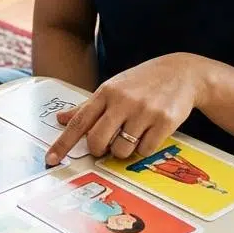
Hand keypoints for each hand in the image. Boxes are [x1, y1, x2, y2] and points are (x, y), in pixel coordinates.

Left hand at [45, 53, 206, 164]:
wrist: (182, 73)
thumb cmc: (142, 83)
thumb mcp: (113, 88)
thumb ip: (87, 107)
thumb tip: (60, 119)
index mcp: (105, 93)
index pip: (78, 122)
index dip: (63, 143)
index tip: (51, 159)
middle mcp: (122, 101)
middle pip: (97, 140)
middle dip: (98, 150)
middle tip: (106, 146)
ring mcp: (144, 111)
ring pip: (121, 150)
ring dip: (123, 150)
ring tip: (132, 134)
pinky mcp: (164, 121)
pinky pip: (144, 150)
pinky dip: (143, 148)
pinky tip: (149, 133)